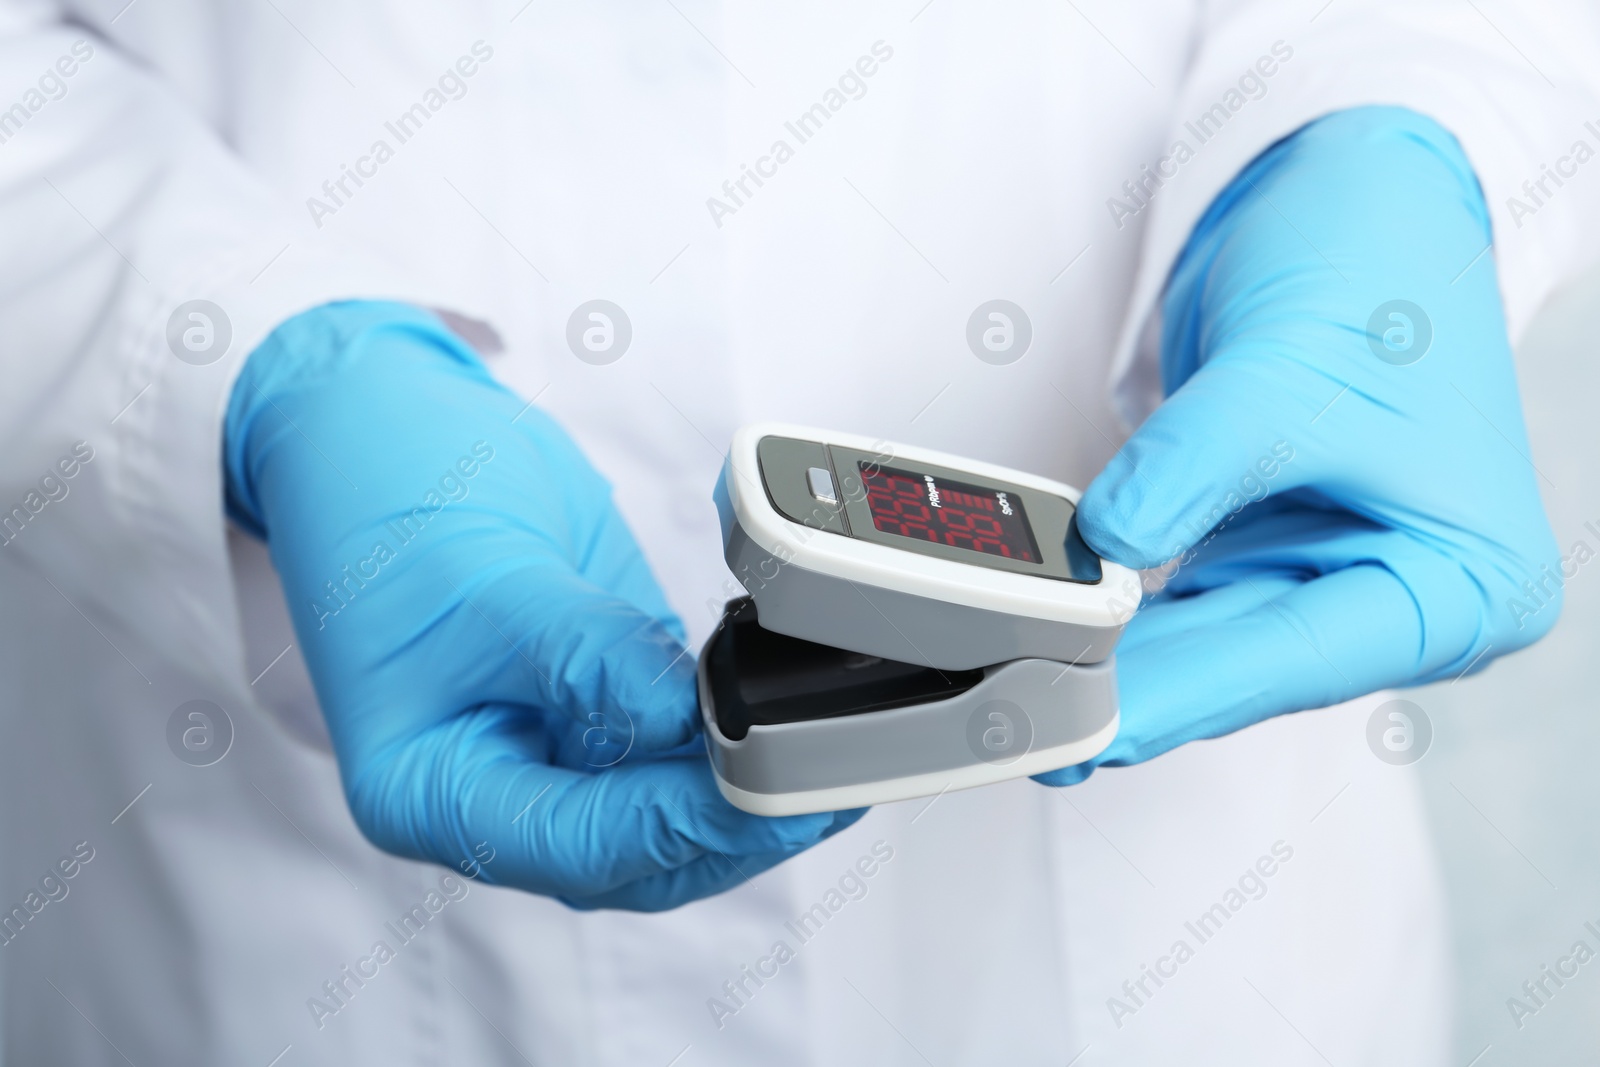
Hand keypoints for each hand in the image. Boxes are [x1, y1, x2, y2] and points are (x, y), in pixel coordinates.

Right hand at [226, 301, 858, 908]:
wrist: (377, 433)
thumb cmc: (383, 500)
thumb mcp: (486, 583)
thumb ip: (590, 659)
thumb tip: (694, 716)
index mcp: (427, 792)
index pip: (577, 846)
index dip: (684, 824)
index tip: (770, 782)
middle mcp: (490, 791)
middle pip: (634, 851)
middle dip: (733, 821)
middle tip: (825, 775)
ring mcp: (546, 751)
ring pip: (665, 812)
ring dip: (746, 788)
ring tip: (829, 752)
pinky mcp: (592, 706)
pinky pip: (673, 747)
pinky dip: (732, 734)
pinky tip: (787, 712)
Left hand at [1038, 106, 1558, 785]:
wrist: (1365, 199)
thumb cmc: (1380, 270)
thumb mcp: (1287, 369)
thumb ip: (1192, 467)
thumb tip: (1103, 545)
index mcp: (1465, 582)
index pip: (1301, 658)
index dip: (1186, 694)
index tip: (1092, 724)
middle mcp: (1406, 597)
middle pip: (1250, 665)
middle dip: (1140, 689)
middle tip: (1032, 718)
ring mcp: (1336, 577)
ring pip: (1210, 643)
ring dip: (1123, 660)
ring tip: (1029, 691)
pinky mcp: (1272, 550)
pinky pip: (1189, 602)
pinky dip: (1127, 611)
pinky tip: (1062, 636)